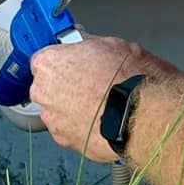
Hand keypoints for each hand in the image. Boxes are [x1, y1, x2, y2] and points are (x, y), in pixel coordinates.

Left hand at [30, 34, 159, 162]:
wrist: (140, 114)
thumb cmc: (127, 79)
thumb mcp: (112, 45)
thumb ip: (89, 44)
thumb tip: (89, 45)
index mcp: (49, 63)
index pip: (43, 59)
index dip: (62, 62)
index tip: (73, 64)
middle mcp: (42, 92)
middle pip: (47, 87)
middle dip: (65, 86)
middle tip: (90, 84)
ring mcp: (52, 119)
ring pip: (57, 110)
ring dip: (71, 108)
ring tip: (99, 105)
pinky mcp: (64, 140)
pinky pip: (68, 130)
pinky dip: (80, 126)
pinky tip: (99, 120)